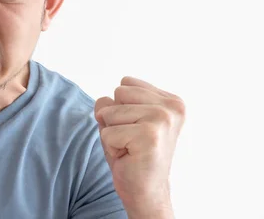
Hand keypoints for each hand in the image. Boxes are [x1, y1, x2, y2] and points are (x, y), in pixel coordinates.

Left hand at [94, 76, 184, 216]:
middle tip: (130, 139)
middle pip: (118, 93)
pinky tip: (128, 157)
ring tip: (129, 148)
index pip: (126, 83)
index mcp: (171, 100)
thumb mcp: (119, 119)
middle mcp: (172, 107)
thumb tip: (102, 101)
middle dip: (115, 118)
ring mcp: (163, 120)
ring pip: (110, 112)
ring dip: (112, 133)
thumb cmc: (131, 154)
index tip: (135, 128)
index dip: (121, 107)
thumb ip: (110, 102)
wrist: (145, 191)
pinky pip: (107, 132)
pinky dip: (110, 147)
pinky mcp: (149, 136)